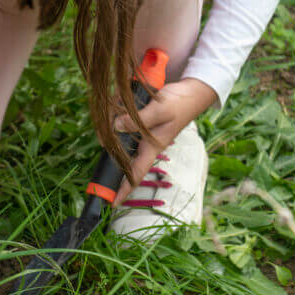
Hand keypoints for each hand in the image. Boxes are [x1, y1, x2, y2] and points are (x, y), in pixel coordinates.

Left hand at [112, 78, 217, 204]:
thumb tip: (115, 127)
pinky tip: (122, 98)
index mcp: (151, 147)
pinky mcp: (136, 119)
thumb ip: (138, 120)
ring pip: (116, 131)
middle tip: (105, 130)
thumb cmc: (180, 104)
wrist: (190, 91)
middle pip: (119, 151)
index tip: (111, 203)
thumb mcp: (160, 111)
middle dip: (109, 144)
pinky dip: (117, 107)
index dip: (124, 190)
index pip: (136, 173)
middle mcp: (143, 142)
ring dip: (112, 118)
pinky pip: (119, 116)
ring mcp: (139, 132)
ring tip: (117, 105)